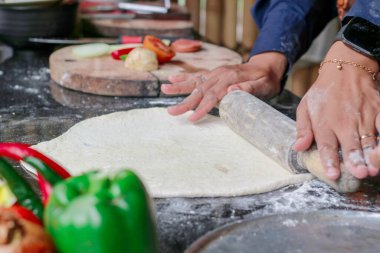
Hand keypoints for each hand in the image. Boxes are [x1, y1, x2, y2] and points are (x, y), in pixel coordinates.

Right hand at [161, 52, 286, 121]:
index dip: (202, 108)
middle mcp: (220, 74)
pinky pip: (197, 76)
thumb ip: (249, 88)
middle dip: (185, 102)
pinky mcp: (214, 74)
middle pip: (199, 90)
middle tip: (171, 112)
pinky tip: (172, 78)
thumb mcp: (264, 85)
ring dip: (179, 86)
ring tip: (164, 89)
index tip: (191, 118)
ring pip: (195, 81)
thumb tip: (231, 91)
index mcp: (230, 78)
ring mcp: (216, 73)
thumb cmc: (266, 79)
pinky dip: (184, 78)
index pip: (213, 96)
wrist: (267, 66)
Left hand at [293, 41, 379, 179]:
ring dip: (372, 155)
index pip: (326, 144)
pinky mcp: (379, 109)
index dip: (330, 160)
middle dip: (355, 160)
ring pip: (369, 139)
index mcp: (324, 122)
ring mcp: (363, 115)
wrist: (346, 70)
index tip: (332, 175)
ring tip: (373, 169)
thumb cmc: (323, 93)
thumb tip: (298, 148)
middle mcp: (344, 121)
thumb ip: (303, 129)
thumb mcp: (305, 108)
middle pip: (350, 144)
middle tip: (359, 174)